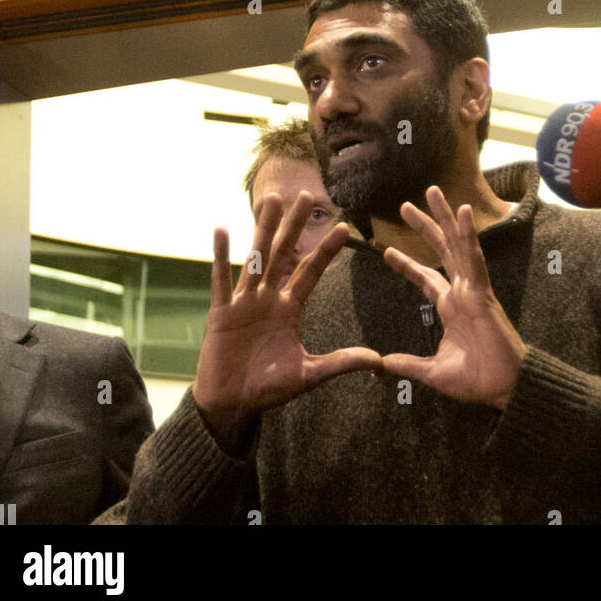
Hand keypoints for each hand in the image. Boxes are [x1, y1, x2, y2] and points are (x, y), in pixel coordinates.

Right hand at [192, 191, 381, 445]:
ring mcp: (244, 302)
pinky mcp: (221, 312)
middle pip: (284, 254)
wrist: (232, 405)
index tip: (344, 227)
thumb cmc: (268, 389)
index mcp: (288, 309)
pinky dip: (221, 256)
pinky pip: (221, 280)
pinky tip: (222, 230)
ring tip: (271, 200)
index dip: (326, 250)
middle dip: (295, 226)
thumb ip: (341, 362)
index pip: (311, 272)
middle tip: (306, 195)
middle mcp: (268, 298)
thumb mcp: (309, 374)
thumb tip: (379, 361)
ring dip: (263, 229)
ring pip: (256, 258)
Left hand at [380, 186, 526, 410]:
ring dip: (445, 216)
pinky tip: (463, 212)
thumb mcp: (433, 373)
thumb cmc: (476, 380)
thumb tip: (382, 363)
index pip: (425, 278)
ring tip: (432, 191)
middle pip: (440, 249)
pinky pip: (474, 258)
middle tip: (405, 205)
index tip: (386, 251)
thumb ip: (409, 364)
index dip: (407, 264)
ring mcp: (472, 288)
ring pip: (457, 243)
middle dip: (424, 226)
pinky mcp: (482, 291)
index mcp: (449, 307)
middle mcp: (459, 292)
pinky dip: (469, 234)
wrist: (503, 389)